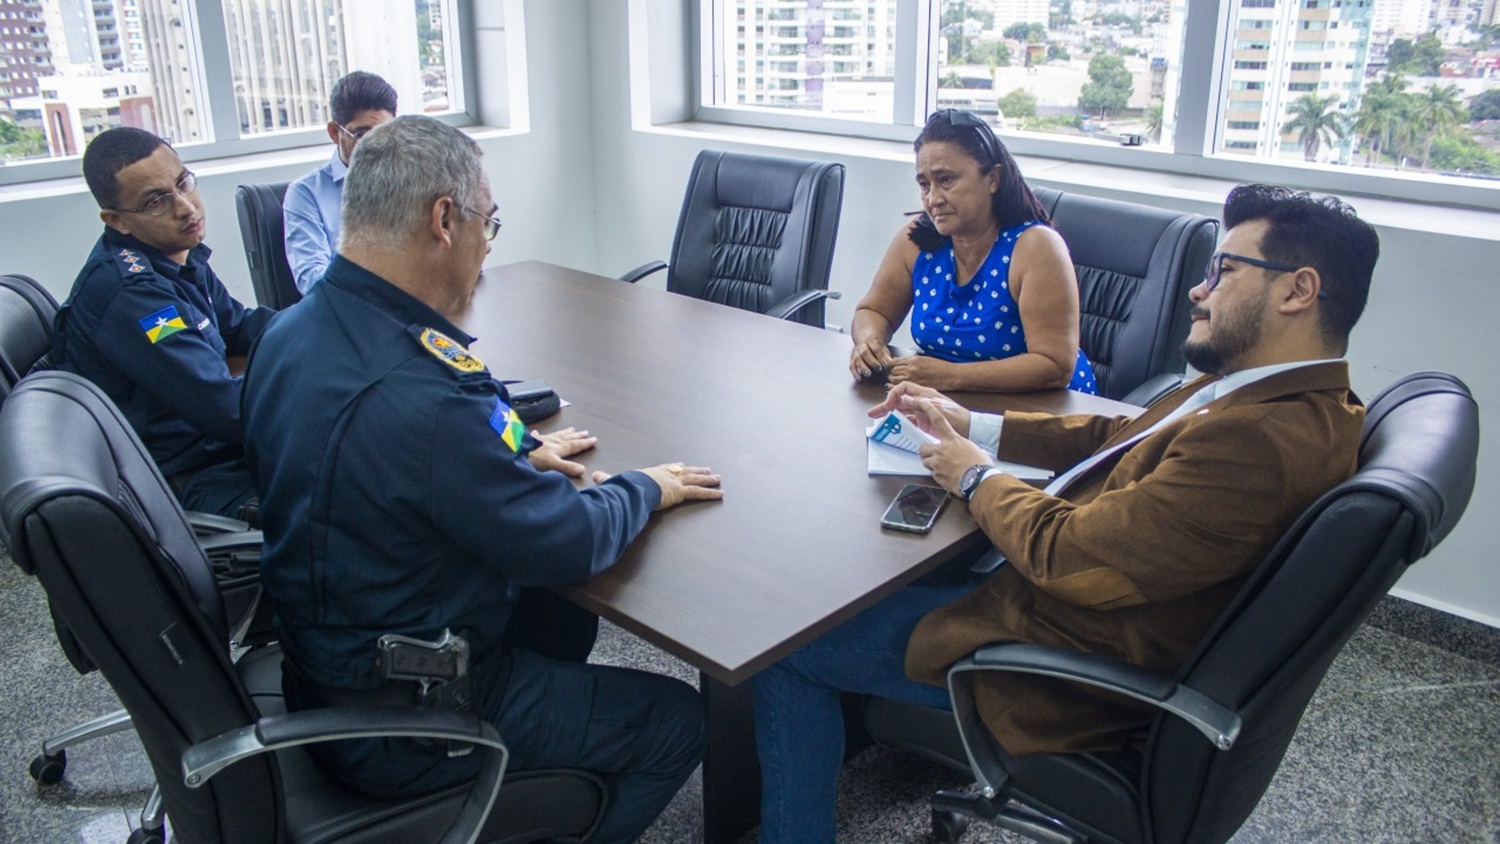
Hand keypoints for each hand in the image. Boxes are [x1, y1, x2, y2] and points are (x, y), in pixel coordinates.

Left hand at [527, 427, 596, 477]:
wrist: (514, 451)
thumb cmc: (533, 459)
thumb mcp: (553, 465)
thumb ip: (567, 467)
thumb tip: (583, 470)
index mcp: (558, 448)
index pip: (575, 445)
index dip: (585, 443)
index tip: (594, 439)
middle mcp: (552, 442)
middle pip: (567, 438)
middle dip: (578, 436)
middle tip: (586, 432)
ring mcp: (541, 440)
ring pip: (556, 435)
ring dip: (565, 433)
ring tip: (571, 429)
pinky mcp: (530, 440)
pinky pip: (538, 436)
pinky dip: (539, 434)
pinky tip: (537, 431)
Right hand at [593, 463, 723, 510]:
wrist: (632, 488)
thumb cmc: (624, 486)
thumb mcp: (615, 482)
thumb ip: (607, 480)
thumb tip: (594, 476)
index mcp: (652, 472)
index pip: (667, 468)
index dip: (675, 467)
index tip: (681, 465)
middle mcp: (666, 475)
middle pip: (685, 471)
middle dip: (697, 471)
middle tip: (709, 470)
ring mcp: (675, 482)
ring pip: (695, 480)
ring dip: (708, 480)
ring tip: (719, 479)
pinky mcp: (681, 492)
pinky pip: (699, 492)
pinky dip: (710, 493)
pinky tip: (720, 494)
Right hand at [849, 336, 893, 380]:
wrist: (866, 340)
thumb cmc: (877, 347)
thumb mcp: (884, 348)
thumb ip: (887, 356)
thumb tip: (892, 363)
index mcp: (872, 340)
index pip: (876, 348)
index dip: (880, 357)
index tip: (885, 365)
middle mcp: (862, 345)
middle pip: (865, 352)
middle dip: (871, 362)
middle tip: (878, 369)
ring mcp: (856, 352)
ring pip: (857, 359)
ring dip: (862, 367)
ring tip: (868, 374)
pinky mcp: (852, 359)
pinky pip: (852, 365)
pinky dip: (855, 373)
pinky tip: (859, 378)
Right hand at [867, 382, 970, 438]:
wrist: (971, 429)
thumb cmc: (959, 418)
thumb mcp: (940, 411)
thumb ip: (923, 405)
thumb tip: (905, 399)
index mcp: (926, 394)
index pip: (904, 388)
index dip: (894, 394)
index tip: (888, 404)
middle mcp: (922, 402)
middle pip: (899, 400)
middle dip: (885, 405)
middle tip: (873, 413)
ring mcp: (922, 413)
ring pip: (901, 411)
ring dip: (889, 415)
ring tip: (878, 420)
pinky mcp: (924, 423)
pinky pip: (908, 422)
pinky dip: (899, 424)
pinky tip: (892, 428)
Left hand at [887, 355, 955, 388]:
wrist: (950, 375)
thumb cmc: (939, 367)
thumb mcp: (924, 359)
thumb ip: (912, 361)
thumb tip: (901, 363)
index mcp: (913, 360)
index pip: (894, 362)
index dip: (890, 364)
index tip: (889, 366)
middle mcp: (911, 369)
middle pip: (892, 371)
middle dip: (891, 373)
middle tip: (891, 375)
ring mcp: (912, 379)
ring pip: (894, 380)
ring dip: (892, 380)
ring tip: (892, 381)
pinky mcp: (915, 388)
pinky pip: (899, 388)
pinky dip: (895, 388)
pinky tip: (894, 388)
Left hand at [914, 400, 991, 494]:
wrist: (980, 480)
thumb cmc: (980, 465)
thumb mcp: (972, 449)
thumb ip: (961, 446)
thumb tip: (960, 448)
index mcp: (953, 439)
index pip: (939, 420)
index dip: (929, 409)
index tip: (922, 402)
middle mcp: (943, 448)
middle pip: (923, 447)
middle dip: (927, 452)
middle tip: (935, 456)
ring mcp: (938, 462)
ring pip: (925, 461)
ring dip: (931, 463)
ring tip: (943, 468)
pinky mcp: (936, 474)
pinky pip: (931, 473)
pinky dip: (937, 474)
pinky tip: (948, 476)